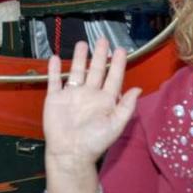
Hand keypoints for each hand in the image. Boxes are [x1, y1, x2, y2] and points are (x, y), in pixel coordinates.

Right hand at [43, 39, 140, 171]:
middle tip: (102, 40)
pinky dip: (54, 70)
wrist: (70, 152)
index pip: (113, 77)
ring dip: (79, 58)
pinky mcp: (55, 98)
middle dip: (99, 55)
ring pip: (76, 71)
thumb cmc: (94, 141)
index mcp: (105, 100)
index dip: (117, 64)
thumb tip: (138, 89)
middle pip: (95, 70)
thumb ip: (126, 106)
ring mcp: (71, 95)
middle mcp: (89, 94)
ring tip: (82, 44)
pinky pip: (54, 81)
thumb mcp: (115, 125)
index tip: (120, 49)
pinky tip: (56, 58)